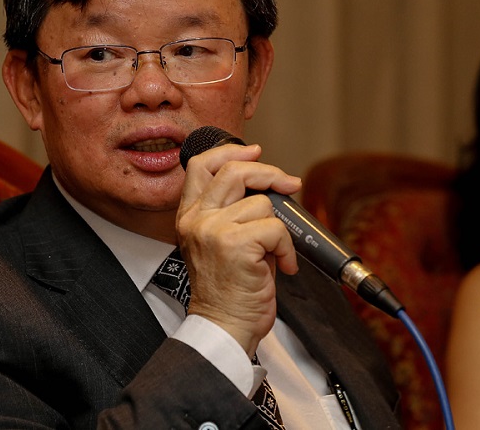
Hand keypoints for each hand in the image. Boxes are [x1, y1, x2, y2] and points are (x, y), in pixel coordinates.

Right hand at [175, 141, 301, 356]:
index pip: (202, 166)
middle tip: (289, 184)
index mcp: (190, 216)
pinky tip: (282, 266)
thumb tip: (269, 186)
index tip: (255, 151)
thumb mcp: (220, 243)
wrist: (224, 327)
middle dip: (269, 173)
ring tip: (275, 253)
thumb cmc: (229, 290)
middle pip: (235, 172)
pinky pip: (276, 228)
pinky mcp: (235, 245)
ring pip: (263, 203)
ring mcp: (213, 231)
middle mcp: (197, 220)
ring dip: (280, 229)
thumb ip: (233, 212)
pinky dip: (287, 248)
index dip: (231, 151)